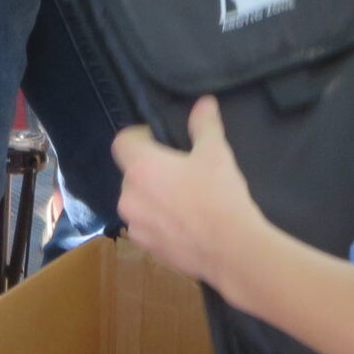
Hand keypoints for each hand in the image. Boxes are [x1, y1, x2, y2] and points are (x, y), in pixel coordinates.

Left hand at [112, 96, 263, 283]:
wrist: (232, 251)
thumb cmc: (220, 196)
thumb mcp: (216, 153)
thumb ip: (204, 124)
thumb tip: (204, 102)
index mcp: (140, 168)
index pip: (122, 141)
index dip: (139, 137)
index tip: (162, 141)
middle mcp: (129, 197)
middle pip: (132, 173)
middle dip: (151, 170)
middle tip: (182, 172)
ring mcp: (135, 226)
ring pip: (139, 202)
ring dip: (154, 197)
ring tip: (185, 200)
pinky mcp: (146, 248)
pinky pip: (147, 226)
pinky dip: (160, 222)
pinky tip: (186, 225)